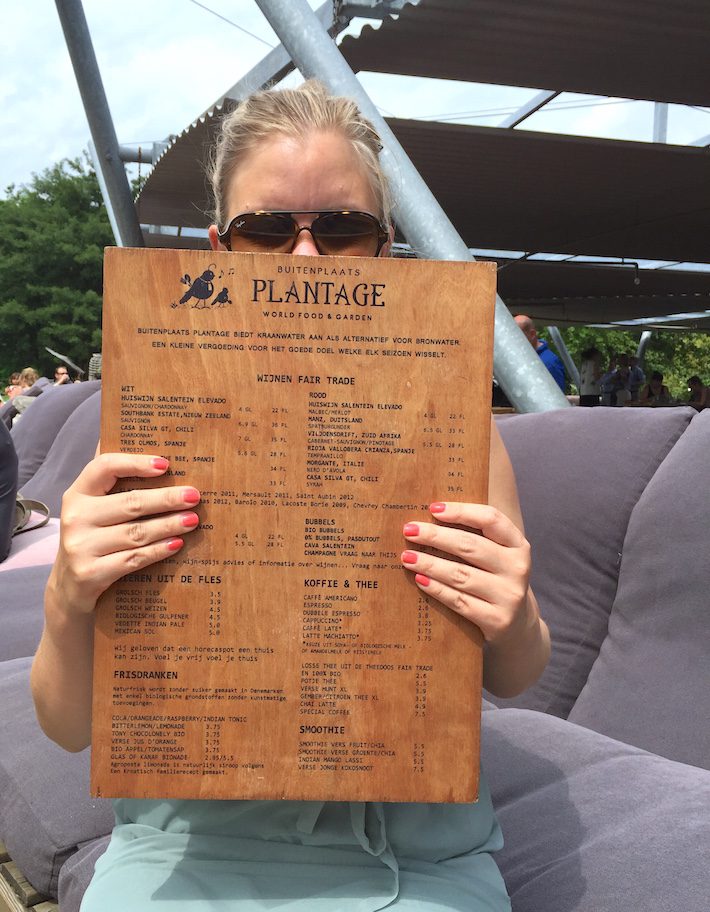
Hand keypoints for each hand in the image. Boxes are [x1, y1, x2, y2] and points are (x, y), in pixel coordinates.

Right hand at [52, 453, 200, 614]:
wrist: (68, 589)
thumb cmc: (91, 539)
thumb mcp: (93, 509)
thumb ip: (111, 479)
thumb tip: (134, 436)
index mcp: (77, 494)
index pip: (104, 467)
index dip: (135, 462)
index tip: (166, 464)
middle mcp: (75, 518)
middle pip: (130, 503)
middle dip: (166, 499)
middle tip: (194, 495)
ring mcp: (80, 547)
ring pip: (135, 532)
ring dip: (169, 525)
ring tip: (193, 520)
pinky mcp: (90, 574)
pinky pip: (133, 559)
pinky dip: (158, 550)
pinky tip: (177, 543)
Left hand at [400, 501, 531, 646]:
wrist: (518, 624)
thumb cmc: (497, 579)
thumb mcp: (498, 555)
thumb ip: (476, 536)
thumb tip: (432, 515)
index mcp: (518, 545)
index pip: (491, 519)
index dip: (461, 511)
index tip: (433, 508)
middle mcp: (518, 568)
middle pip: (470, 546)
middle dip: (435, 536)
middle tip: (409, 530)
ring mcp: (509, 596)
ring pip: (460, 575)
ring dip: (430, 564)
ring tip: (407, 557)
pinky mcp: (497, 620)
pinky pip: (459, 601)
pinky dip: (436, 589)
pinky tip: (420, 579)